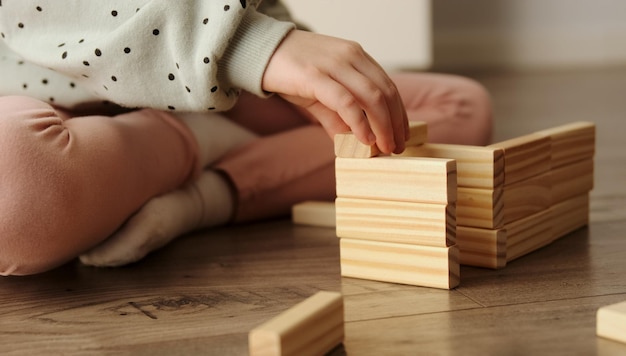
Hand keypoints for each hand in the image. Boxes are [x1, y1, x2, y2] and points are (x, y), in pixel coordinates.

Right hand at [262, 30, 408, 153]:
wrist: (258, 50)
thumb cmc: (290, 70)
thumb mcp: (320, 93)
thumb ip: (338, 117)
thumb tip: (353, 143)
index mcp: (356, 56)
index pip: (388, 86)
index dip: (399, 113)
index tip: (402, 135)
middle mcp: (350, 56)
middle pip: (386, 92)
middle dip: (395, 123)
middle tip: (397, 147)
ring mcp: (334, 64)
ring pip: (372, 97)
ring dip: (383, 126)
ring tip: (385, 147)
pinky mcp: (315, 76)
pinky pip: (346, 102)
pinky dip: (360, 123)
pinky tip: (365, 139)